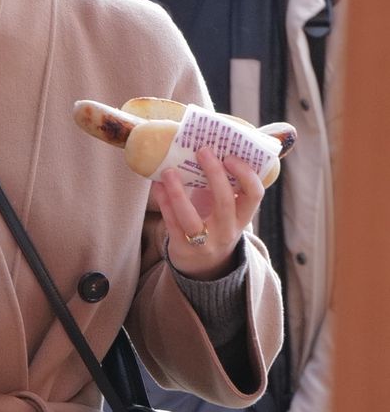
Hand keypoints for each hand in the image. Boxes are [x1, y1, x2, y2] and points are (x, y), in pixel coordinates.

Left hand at [152, 146, 263, 280]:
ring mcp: (205, 242)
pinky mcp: (183, 249)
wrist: (204, 267)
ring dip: (178, 192)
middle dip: (214, 174)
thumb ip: (222, 184)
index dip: (245, 174)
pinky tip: (156, 184)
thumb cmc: (214, 224)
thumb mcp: (226, 209)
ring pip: (192, 218)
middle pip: (225, 202)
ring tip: (169, 170)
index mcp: (242, 217)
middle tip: (202, 150)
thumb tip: (209, 144)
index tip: (230, 156)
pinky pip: (171, 223)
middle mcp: (227, 231)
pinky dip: (163, 202)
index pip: (255, 195)